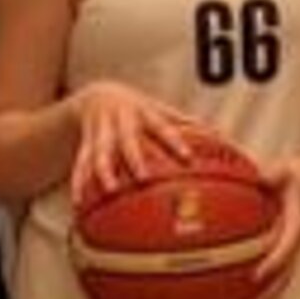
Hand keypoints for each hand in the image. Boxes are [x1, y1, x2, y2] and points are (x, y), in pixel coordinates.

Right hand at [67, 81, 202, 205]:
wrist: (96, 96)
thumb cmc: (137, 108)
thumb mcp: (159, 109)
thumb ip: (184, 123)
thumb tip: (220, 134)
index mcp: (143, 113)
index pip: (162, 127)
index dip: (174, 141)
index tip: (187, 157)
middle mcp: (120, 121)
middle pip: (127, 140)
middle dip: (134, 158)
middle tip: (143, 178)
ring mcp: (101, 132)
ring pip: (100, 152)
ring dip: (104, 171)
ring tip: (109, 190)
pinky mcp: (85, 144)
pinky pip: (80, 164)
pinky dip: (79, 182)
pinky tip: (79, 202)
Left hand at [246, 156, 299, 298]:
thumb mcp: (291, 169)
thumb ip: (276, 173)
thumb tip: (259, 177)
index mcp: (298, 219)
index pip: (290, 242)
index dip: (276, 259)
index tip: (258, 275)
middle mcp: (296, 239)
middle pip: (288, 272)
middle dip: (270, 292)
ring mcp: (295, 246)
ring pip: (285, 276)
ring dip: (269, 296)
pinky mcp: (289, 248)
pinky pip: (279, 269)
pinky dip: (267, 284)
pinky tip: (246, 297)